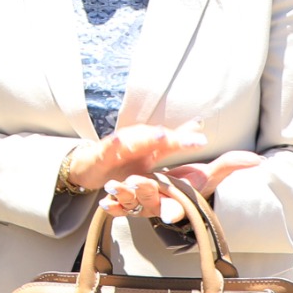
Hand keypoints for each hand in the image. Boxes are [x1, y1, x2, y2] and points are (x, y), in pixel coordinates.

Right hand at [63, 120, 207, 192]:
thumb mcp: (150, 154)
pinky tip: (118, 140)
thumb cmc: (122, 162)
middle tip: (193, 141)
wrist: (87, 167)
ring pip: (133, 141)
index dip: (185, 140)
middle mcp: (135, 142)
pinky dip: (112, 144)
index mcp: (149, 145)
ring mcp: (117, 147)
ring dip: (146, 137)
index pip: (170, 142)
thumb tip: (198, 125)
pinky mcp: (100, 155)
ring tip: (162, 136)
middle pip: (156, 139)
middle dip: (175, 139)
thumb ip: (173, 142)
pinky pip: (106, 149)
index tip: (204, 141)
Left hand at [98, 151, 261, 224]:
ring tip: (114, 187)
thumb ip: (229, 165)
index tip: (171, 215)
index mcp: (179, 198)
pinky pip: (119, 207)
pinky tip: (104, 203)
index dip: (175, 211)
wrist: (168, 189)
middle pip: (152, 200)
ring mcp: (142, 204)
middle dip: (144, 193)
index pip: (179, 206)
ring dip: (123, 196)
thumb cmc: (189, 183)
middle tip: (135, 182)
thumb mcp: (207, 174)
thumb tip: (257, 160)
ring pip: (132, 201)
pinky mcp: (127, 203)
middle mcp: (161, 203)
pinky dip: (112, 206)